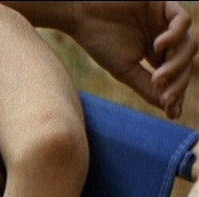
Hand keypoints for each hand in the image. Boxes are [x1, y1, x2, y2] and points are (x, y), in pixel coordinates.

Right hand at [71, 1, 196, 119]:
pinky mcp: (164, 4)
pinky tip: (159, 45)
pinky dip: (175, 36)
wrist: (82, 15)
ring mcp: (167, 21)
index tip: (171, 112)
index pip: (176, 75)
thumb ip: (146, 87)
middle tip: (163, 95)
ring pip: (189, 46)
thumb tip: (169, 108)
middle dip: (178, 82)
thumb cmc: (99, 42)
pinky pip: (183, 22)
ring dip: (177, 65)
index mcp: (156, 54)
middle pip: (186, 63)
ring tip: (158, 77)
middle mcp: (165, 38)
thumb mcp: (124, 71)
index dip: (177, 93)